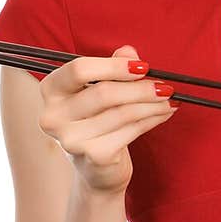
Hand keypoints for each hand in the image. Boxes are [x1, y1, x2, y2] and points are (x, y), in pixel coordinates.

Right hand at [38, 44, 177, 193]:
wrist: (96, 168)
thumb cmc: (97, 120)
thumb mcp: (100, 89)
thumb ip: (112, 68)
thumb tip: (129, 52)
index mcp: (51, 90)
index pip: (79, 69)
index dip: (114, 66)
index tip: (143, 67)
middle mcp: (54, 116)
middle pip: (104, 93)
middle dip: (140, 88)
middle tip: (165, 86)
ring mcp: (72, 139)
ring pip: (122, 113)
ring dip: (152, 104)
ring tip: (169, 99)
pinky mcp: (94, 156)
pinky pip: (131, 130)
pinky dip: (152, 119)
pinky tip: (163, 113)